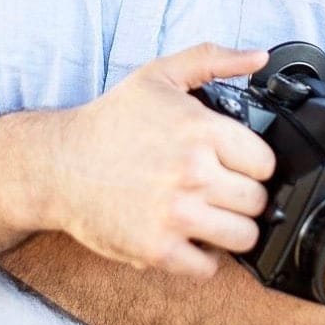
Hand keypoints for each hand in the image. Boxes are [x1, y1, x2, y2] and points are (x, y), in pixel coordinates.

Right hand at [49, 43, 274, 277]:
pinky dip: (202, 257)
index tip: (235, 164)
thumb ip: (213, 59)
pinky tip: (188, 235)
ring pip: (243, 237)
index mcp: (201, 129)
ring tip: (210, 213)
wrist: (59, 164)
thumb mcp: (160, 74)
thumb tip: (258, 57)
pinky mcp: (157, 250)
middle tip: (221, 188)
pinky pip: (208, 268)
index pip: (265, 163)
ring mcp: (176, 215)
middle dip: (244, 195)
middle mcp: (193, 173)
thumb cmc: (111, 120)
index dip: (253, 163)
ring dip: (231, 227)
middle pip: (258, 202)